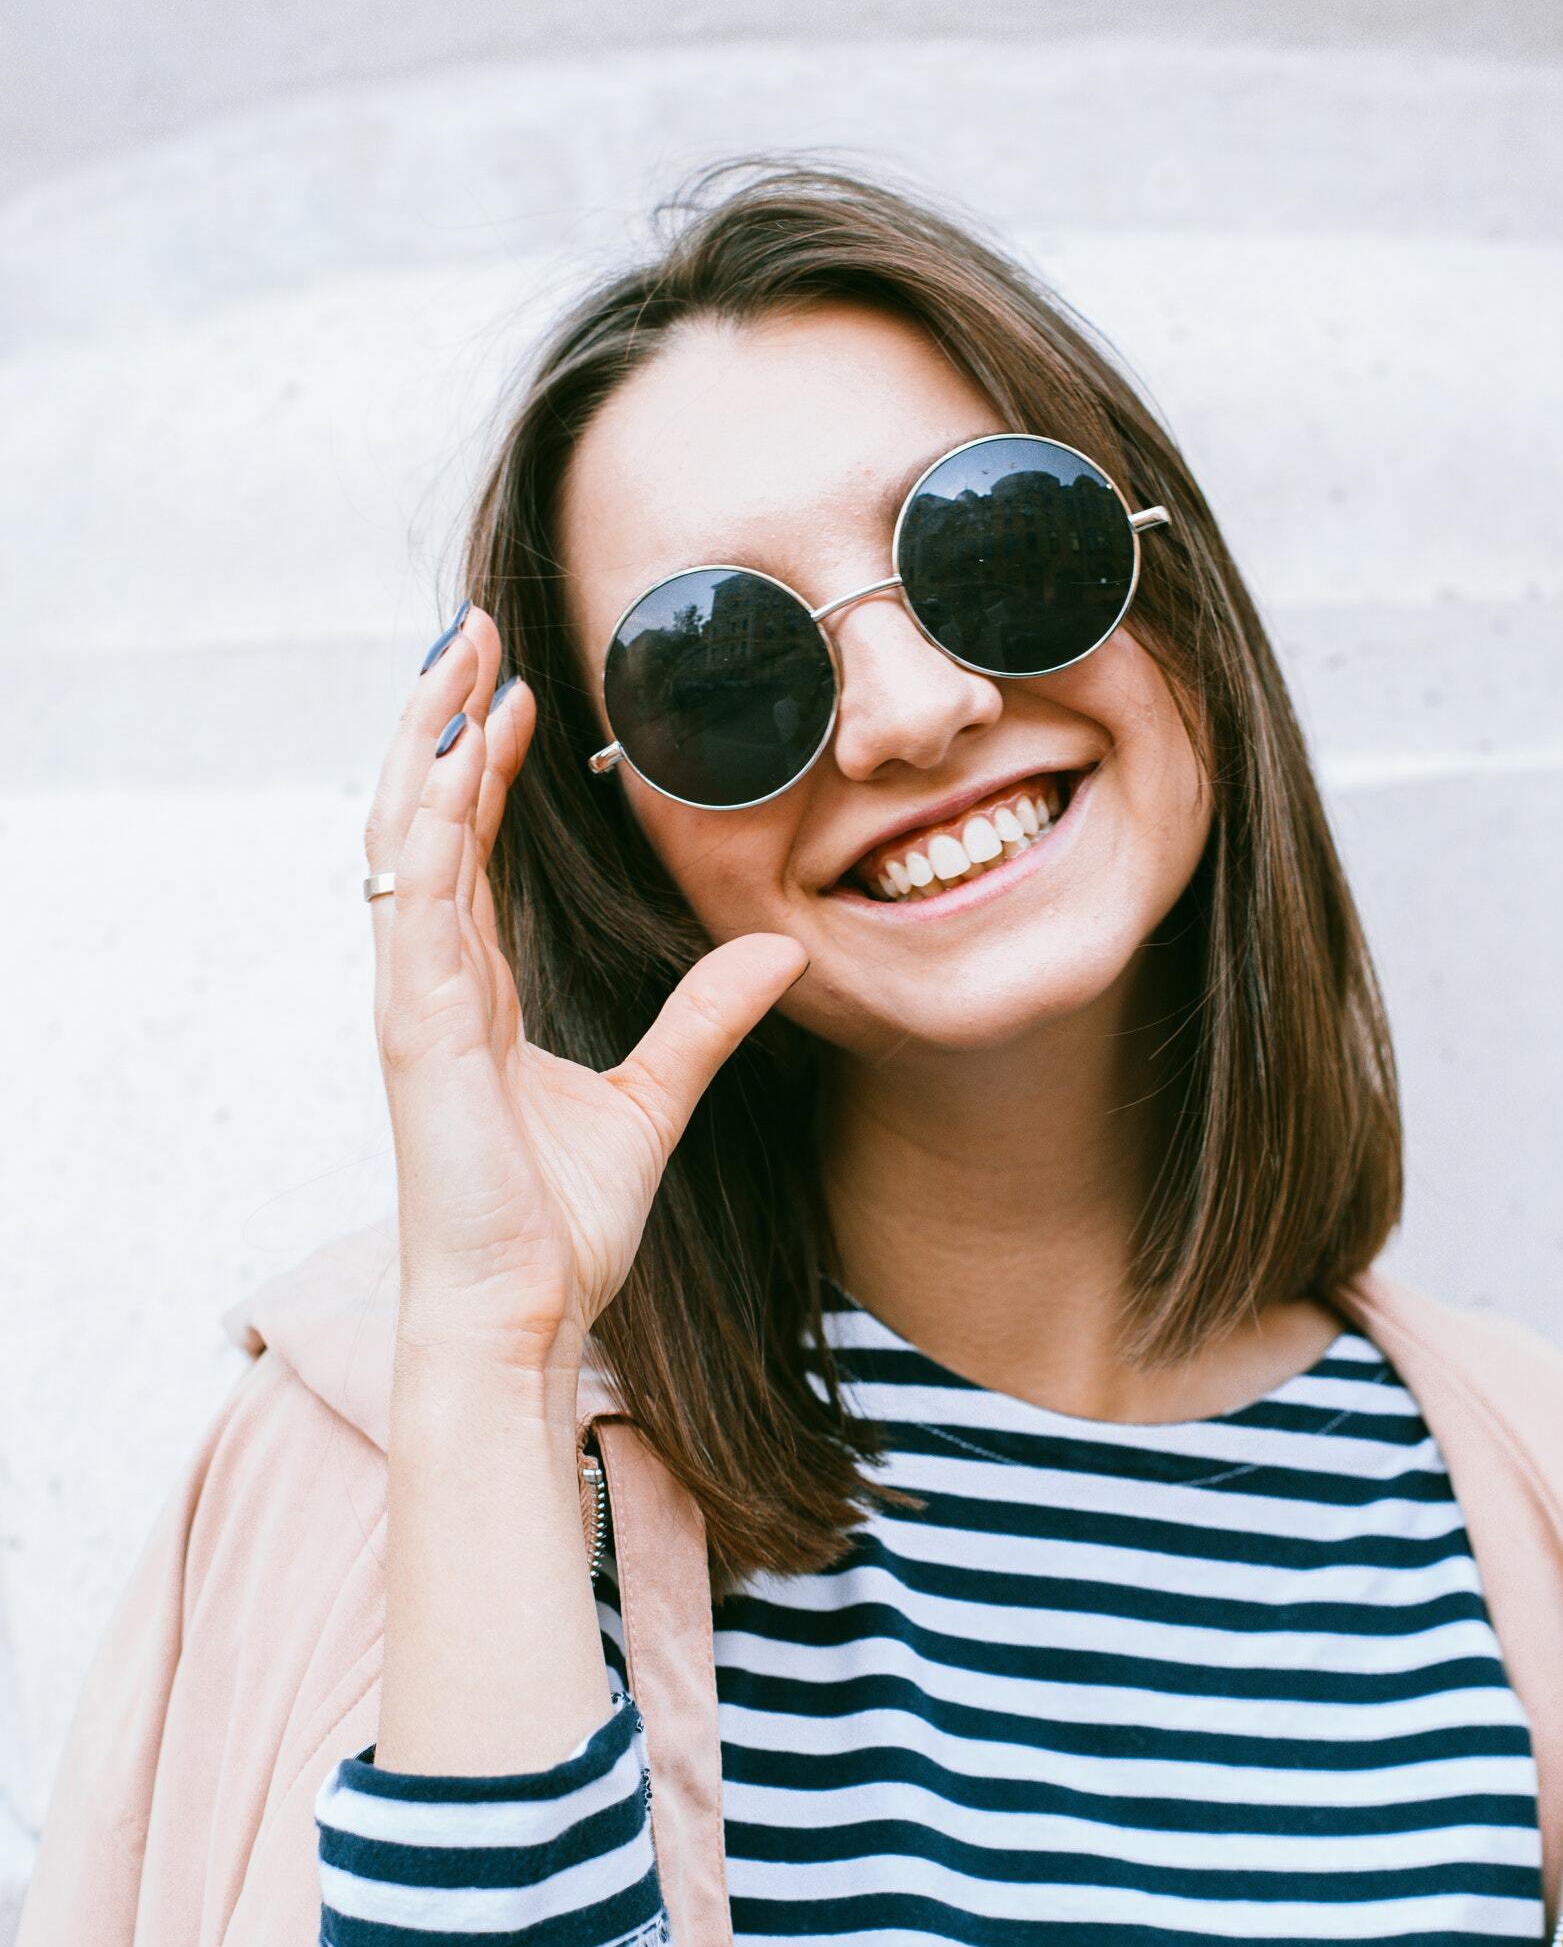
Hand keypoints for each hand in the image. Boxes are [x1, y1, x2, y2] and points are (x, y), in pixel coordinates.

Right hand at [363, 603, 807, 1369]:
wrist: (521, 1318)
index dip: (479, 762)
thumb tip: (774, 950)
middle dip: (442, 718)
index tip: (515, 687)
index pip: (466, 846)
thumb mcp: (654, 1101)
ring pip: (404, 839)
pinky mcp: (416, 1032)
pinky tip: (448, 755)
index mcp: (472, 994)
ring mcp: (414, 1002)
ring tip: (457, 655)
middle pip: (422, 819)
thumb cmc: (562, 1230)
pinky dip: (428, 824)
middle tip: (473, 628)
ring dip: (426, 740)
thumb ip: (704, 1022)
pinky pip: (416, 905)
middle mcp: (431, 982)